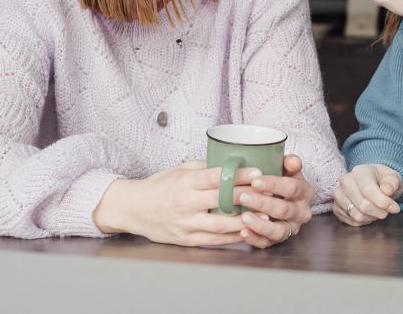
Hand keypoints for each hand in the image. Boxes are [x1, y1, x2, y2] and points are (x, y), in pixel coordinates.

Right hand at [94, 160, 253, 246]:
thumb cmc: (159, 186)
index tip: (258, 171)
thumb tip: (231, 162)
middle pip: (223, 201)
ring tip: (265, 214)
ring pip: (222, 225)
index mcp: (185, 183)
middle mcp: (186, 204)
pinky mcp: (186, 240)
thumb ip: (204, 167)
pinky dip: (233, 237)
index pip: (216, 177)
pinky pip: (214, 241)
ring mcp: (186, 224)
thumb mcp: (179, 170)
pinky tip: (247, 231)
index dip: (239, 175)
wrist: (133, 209)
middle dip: (249, 196)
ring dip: (246, 220)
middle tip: (269, 192)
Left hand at [235, 154, 314, 248]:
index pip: (292, 188)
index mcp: (305, 192)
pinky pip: (267, 243)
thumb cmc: (282, 182)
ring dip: (260, 225)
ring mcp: (291, 229)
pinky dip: (255, 239)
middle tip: (243, 196)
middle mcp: (301, 213)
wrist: (284, 199)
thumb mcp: (288, 170)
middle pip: (284, 210)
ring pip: (278, 231)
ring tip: (243, 217)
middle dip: (263, 203)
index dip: (274, 184)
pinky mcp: (278, 241)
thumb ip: (289, 163)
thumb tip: (292, 160)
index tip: (255, 180)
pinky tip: (243, 232)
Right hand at [333, 164, 402, 226]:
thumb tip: (387, 190)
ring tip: (378, 210)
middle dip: (380, 212)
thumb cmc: (383, 180)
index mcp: (359, 171)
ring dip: (372, 217)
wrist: (372, 182)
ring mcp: (338, 195)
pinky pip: (352, 222)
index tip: (395, 208)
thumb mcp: (394, 178)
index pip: (368, 191)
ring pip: (357, 216)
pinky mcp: (336, 208)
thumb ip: (393, 182)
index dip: (383, 202)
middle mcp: (345, 182)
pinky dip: (364, 221)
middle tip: (387, 210)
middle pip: (363, 205)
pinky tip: (369, 214)